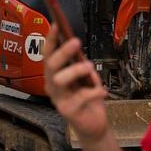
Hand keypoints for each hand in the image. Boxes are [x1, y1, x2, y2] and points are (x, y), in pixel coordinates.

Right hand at [43, 23, 109, 144]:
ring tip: (90, 67)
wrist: (93, 125)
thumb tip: (77, 46)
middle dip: (63, 52)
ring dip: (76, 70)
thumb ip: (80, 64)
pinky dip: (94, 91)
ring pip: (60, 80)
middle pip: (51, 65)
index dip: (51, 40)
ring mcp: (58, 99)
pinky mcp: (68, 111)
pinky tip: (103, 91)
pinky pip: (80, 97)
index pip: (48, 54)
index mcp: (54, 75)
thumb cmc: (88, 98)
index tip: (56, 25)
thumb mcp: (85, 77)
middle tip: (76, 42)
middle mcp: (52, 86)